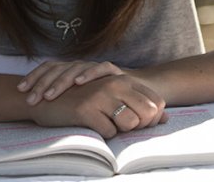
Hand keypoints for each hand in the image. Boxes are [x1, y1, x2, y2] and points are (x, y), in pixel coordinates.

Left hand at [18, 60, 122, 104]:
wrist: (136, 93)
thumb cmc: (102, 100)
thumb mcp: (79, 100)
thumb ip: (62, 102)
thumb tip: (33, 111)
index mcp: (70, 71)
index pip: (49, 68)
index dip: (34, 76)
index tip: (20, 89)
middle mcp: (81, 66)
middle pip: (58, 69)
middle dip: (42, 83)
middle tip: (31, 98)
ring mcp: (96, 68)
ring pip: (75, 68)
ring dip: (61, 81)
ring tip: (49, 95)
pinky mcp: (114, 72)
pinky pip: (100, 68)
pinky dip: (89, 73)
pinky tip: (79, 82)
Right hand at [27, 74, 167, 138]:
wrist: (47, 100)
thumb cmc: (84, 102)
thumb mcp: (113, 98)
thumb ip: (139, 106)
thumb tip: (166, 118)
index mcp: (123, 80)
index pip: (156, 103)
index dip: (152, 119)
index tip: (137, 123)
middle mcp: (115, 84)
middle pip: (147, 114)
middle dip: (139, 126)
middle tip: (121, 125)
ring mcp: (101, 95)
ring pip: (130, 123)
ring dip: (120, 129)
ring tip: (104, 122)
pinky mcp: (87, 109)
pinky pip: (109, 132)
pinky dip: (103, 134)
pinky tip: (91, 124)